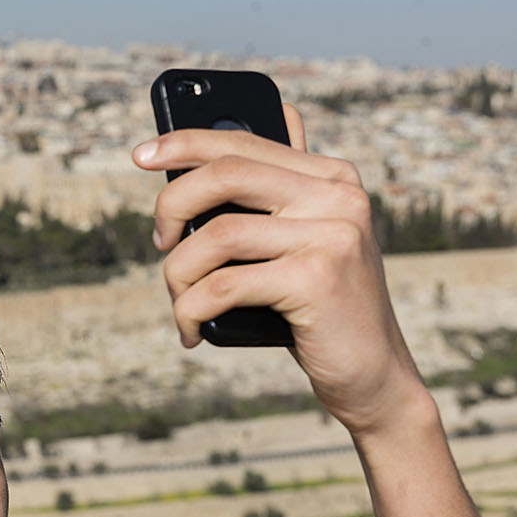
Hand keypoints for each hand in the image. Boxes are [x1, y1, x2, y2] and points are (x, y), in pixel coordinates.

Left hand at [132, 105, 429, 439]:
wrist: (373, 374)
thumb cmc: (318, 308)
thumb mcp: (299, 243)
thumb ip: (271, 197)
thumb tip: (205, 146)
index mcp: (332, 177)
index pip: (245, 143)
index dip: (185, 143)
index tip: (142, 155)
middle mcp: (338, 196)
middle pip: (226, 174)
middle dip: (172, 206)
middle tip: (161, 242)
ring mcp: (332, 235)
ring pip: (217, 235)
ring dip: (179, 273)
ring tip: (180, 301)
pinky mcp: (317, 280)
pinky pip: (223, 286)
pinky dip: (191, 310)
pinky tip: (191, 331)